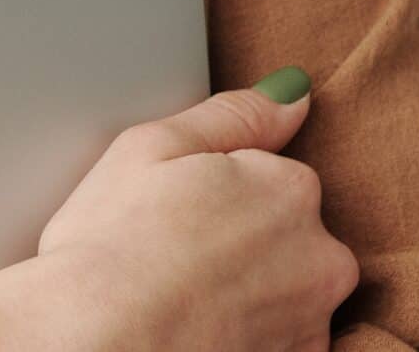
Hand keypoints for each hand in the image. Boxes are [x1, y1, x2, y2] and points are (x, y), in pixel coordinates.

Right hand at [31, 68, 359, 351]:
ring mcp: (313, 327)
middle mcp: (321, 260)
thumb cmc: (113, 247)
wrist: (97, 346)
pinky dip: (247, 339)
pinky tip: (197, 331)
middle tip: (175, 256)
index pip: (272, 177)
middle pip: (290, 238)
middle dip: (245, 244)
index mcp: (288, 190)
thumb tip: (293, 92)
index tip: (174, 212)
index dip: (217, 192)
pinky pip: (278, 344)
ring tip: (182, 300)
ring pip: (286, 296)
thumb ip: (233, 114)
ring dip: (249, 296)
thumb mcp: (152, 146)